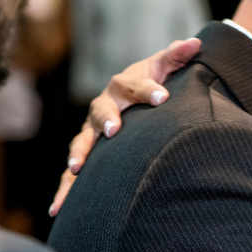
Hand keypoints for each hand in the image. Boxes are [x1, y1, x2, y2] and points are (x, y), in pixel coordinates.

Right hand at [48, 37, 200, 215]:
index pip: (135, 85)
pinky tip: (57, 209)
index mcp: (124, 85)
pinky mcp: (88, 154)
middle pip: (101, 110)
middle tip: (115, 129)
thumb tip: (194, 42)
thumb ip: (178, 56)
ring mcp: (93, 131)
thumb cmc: (154, 82)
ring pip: (82, 141)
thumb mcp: (165, 67)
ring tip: (77, 168)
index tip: (163, 97)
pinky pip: (73, 173)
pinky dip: (65, 190)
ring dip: (79, 154)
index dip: (147, 90)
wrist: (135, 97)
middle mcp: (104, 106)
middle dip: (107, 119)